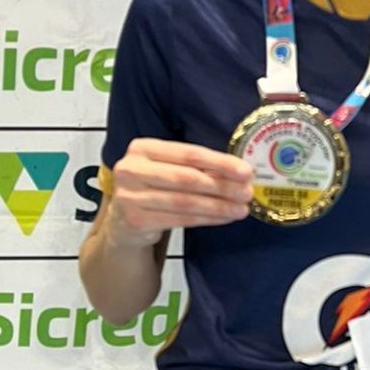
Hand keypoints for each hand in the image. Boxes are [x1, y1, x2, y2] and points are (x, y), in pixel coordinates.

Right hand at [105, 139, 253, 246]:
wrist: (122, 221)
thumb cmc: (153, 188)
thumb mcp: (167, 169)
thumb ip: (194, 167)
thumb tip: (239, 173)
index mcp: (142, 148)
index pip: (188, 154)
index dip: (220, 163)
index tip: (246, 172)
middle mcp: (131, 169)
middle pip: (187, 178)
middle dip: (222, 186)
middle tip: (247, 193)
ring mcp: (129, 196)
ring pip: (185, 201)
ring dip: (218, 206)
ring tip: (241, 209)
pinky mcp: (135, 220)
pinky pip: (180, 219)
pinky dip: (206, 219)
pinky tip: (224, 218)